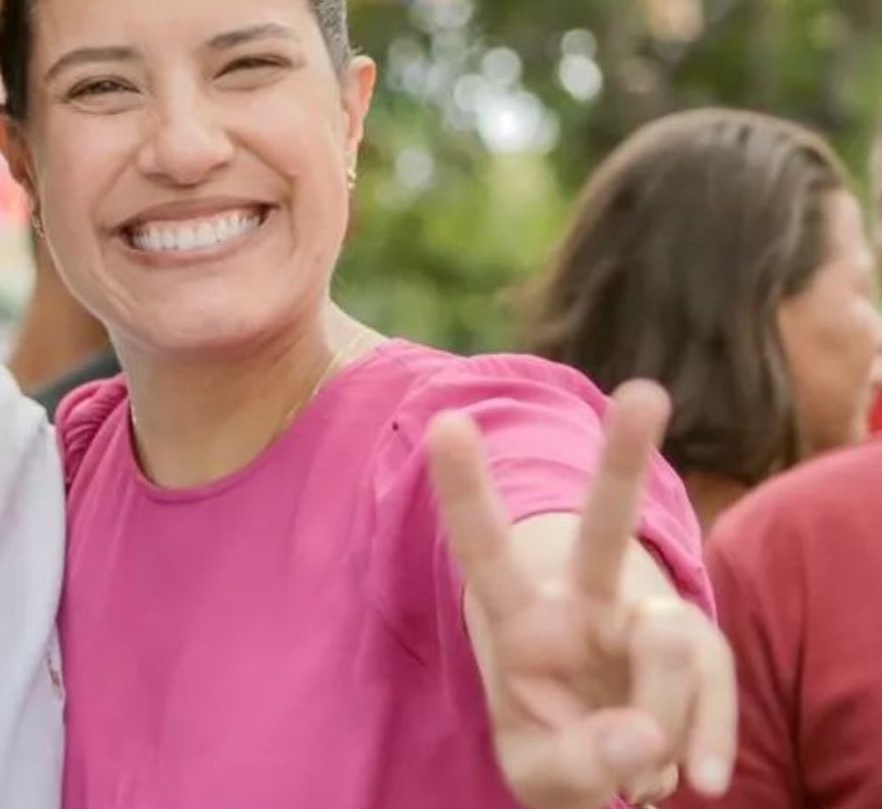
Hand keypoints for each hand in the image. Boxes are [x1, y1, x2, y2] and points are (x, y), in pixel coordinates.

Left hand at [427, 381, 736, 808]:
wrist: (617, 773)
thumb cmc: (562, 755)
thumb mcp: (543, 775)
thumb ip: (575, 763)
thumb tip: (642, 736)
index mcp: (520, 620)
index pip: (486, 552)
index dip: (466, 492)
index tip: (446, 422)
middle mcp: (584, 603)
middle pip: (604, 530)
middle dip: (623, 460)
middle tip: (644, 394)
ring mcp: (646, 621)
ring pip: (669, 642)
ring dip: (660, 719)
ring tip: (645, 775)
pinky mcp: (702, 651)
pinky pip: (717, 684)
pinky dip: (712, 742)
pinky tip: (705, 780)